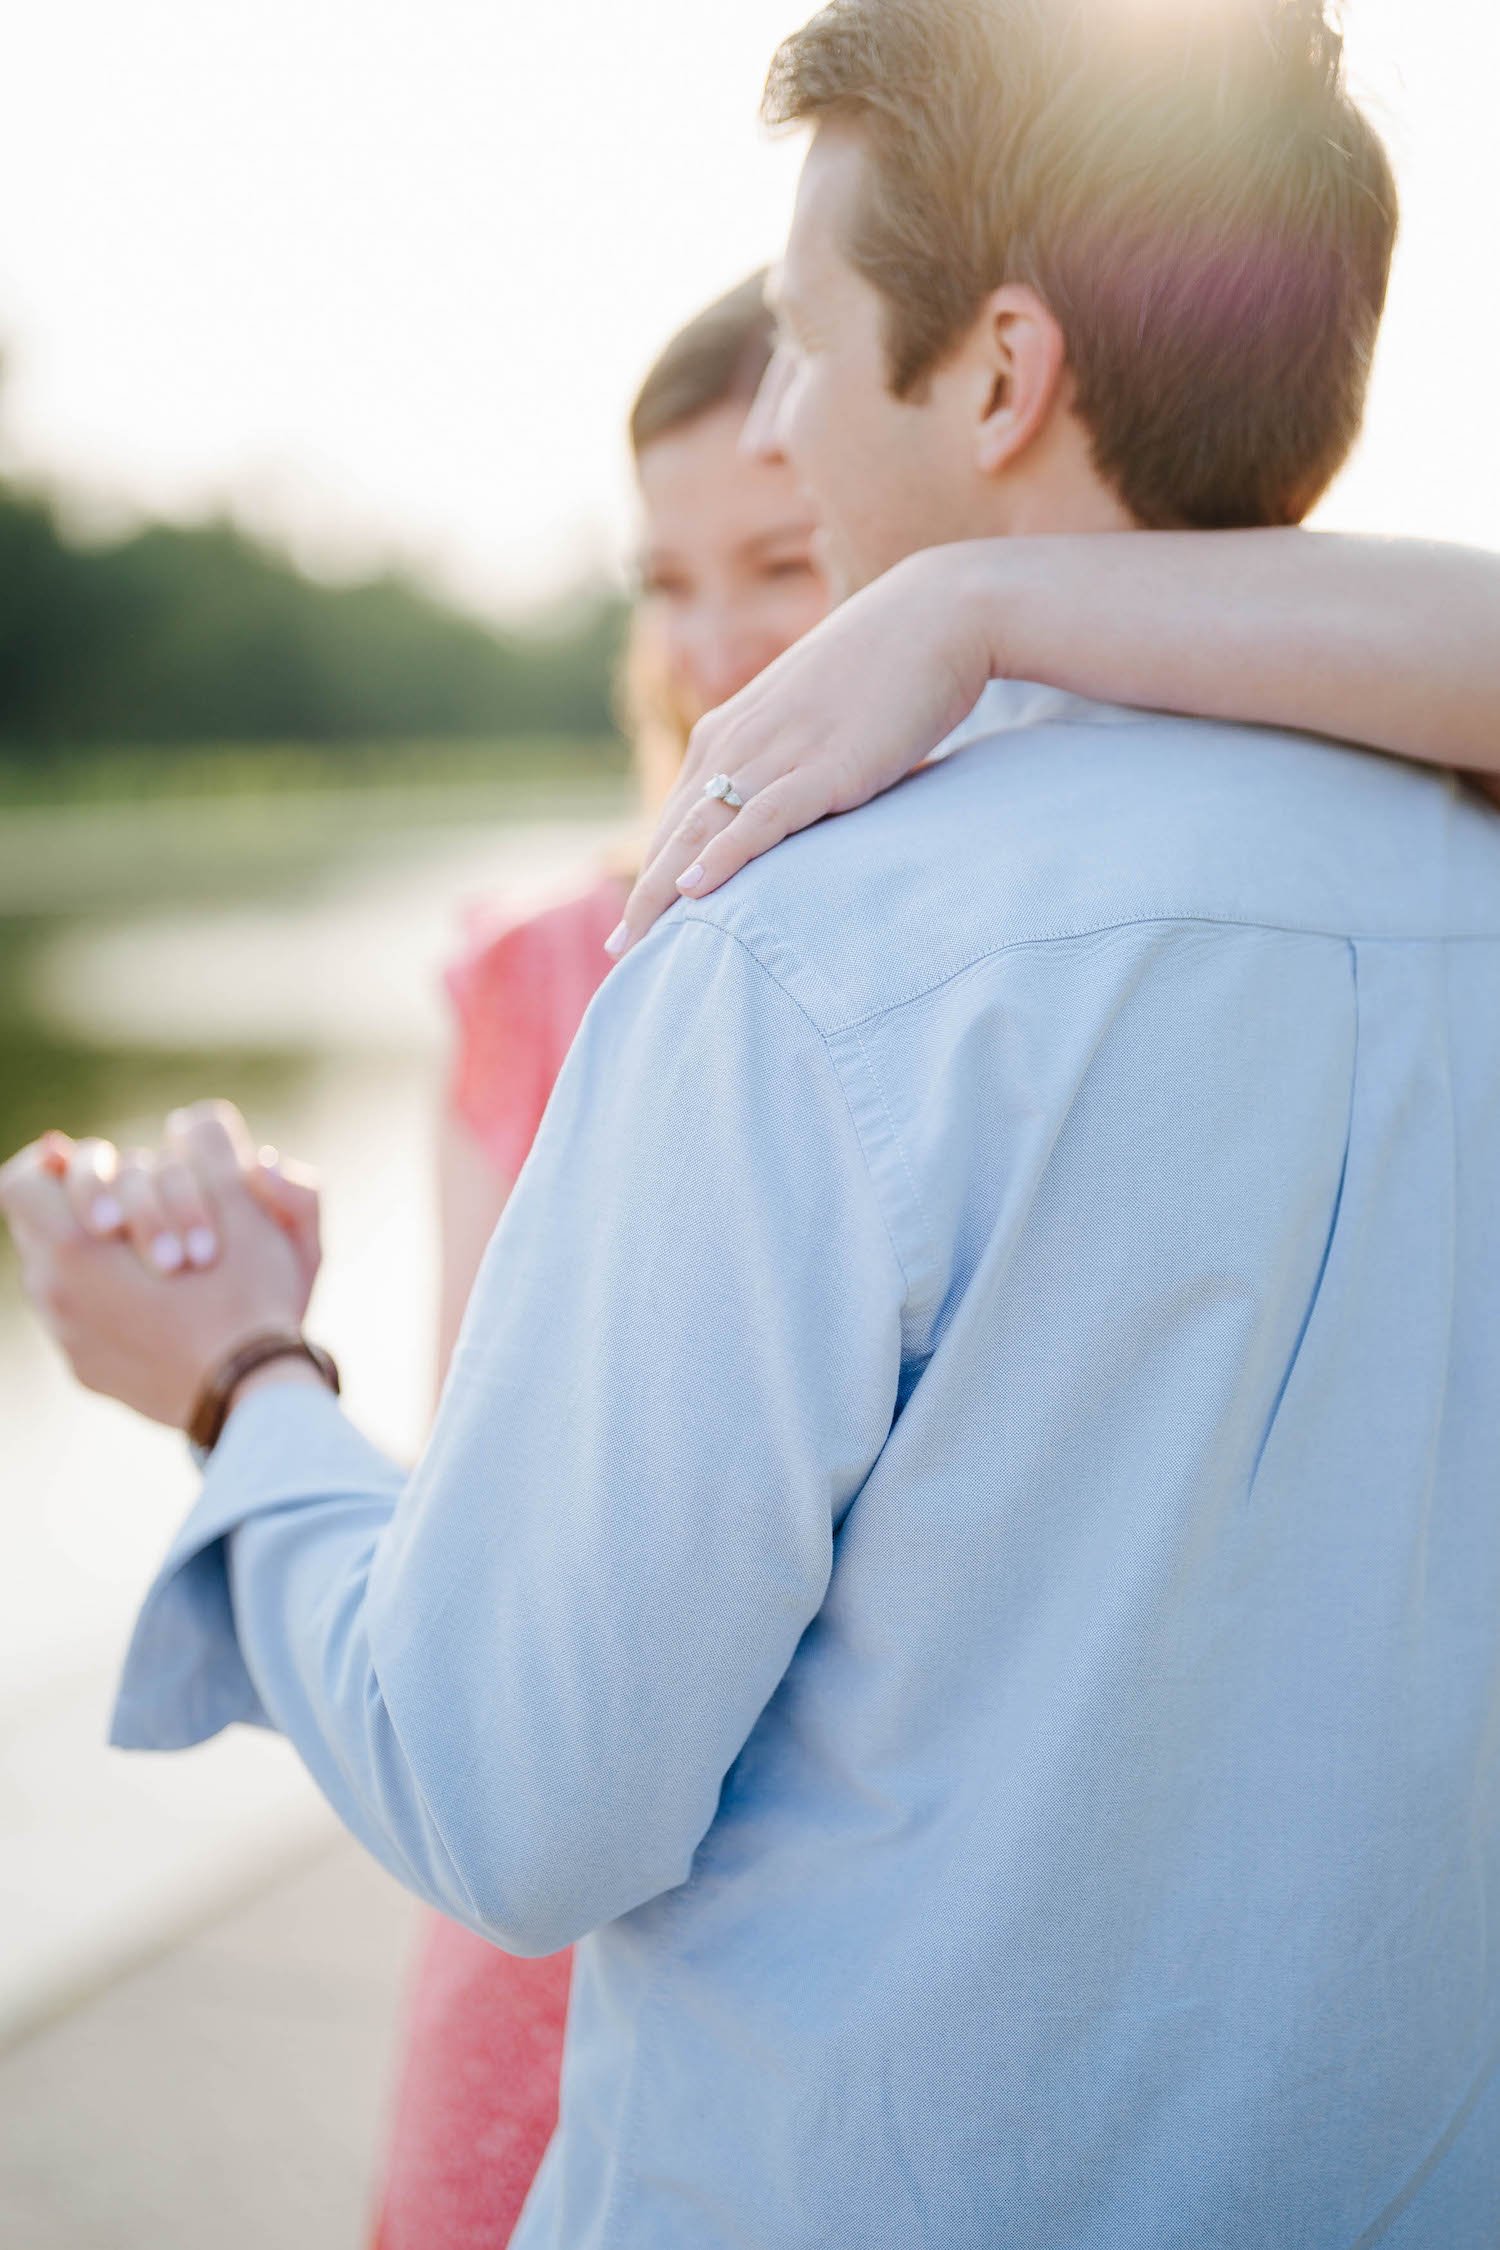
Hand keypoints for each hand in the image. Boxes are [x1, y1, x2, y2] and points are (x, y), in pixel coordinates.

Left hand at [0, 1100, 318, 1429]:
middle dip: (104, 1207)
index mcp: (74, 1251)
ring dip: (111, 1257)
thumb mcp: (246, 1203)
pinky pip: (86, 1321)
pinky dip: (118, 1304)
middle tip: (155, 1219)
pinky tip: (167, 1309)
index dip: (62, 1165)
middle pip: (49, 1224)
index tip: (103, 1170)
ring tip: (168, 1261)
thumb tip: (191, 1127)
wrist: (253, 1401)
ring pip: (68, 1273)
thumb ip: (213, 1146)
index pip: (25, 1182)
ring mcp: (70, 1341)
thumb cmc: (251, 1300)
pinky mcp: (92, 1374)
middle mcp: (55, 1298)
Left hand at [608, 543, 1003, 954]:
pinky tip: (694, 892)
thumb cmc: (888, 668)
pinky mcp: (824, 767)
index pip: (678, 816)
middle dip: (643, 898)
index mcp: (731, 730)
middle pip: (674, 833)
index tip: (635, 925)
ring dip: (662, 893)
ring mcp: (779, 753)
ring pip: (701, 832)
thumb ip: (793, 760)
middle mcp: (738, 740)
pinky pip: (761, 820)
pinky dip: (725, 857)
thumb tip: (795, 809)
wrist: (938, 615)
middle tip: (616, 956)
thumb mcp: (820, 718)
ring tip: (633, 946)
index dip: (652, 872)